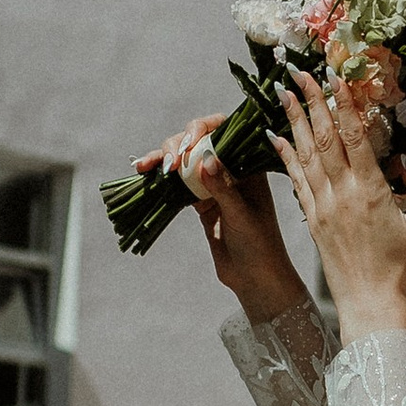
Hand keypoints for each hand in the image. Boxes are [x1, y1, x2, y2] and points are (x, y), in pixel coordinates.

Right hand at [136, 120, 305, 323]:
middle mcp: (230, 169)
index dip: (203, 128)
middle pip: (198, 142)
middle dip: (178, 146)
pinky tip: (145, 175)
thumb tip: (204, 159)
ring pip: (184, 161)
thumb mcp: (242, 216)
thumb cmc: (259, 245)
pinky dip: (161, 180)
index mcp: (248, 165)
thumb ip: (223, 188)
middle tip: (169, 164)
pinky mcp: (199, 201)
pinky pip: (177, 184)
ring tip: (146, 166)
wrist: (254, 278)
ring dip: (164, 160)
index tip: (188, 142)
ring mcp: (213, 185)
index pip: (225, 131)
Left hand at [276, 70, 405, 337]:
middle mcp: (341, 194)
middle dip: (311, 101)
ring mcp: (322, 207)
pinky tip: (275, 136)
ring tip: (283, 92)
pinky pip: (295, 181)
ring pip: (304, 155)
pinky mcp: (312, 221)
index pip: (355, 137)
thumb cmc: (401, 269)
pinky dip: (285, 156)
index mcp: (370, 191)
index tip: (336, 77)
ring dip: (293, 121)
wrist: (370, 306)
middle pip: (323, 138)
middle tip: (299, 72)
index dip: (345, 104)